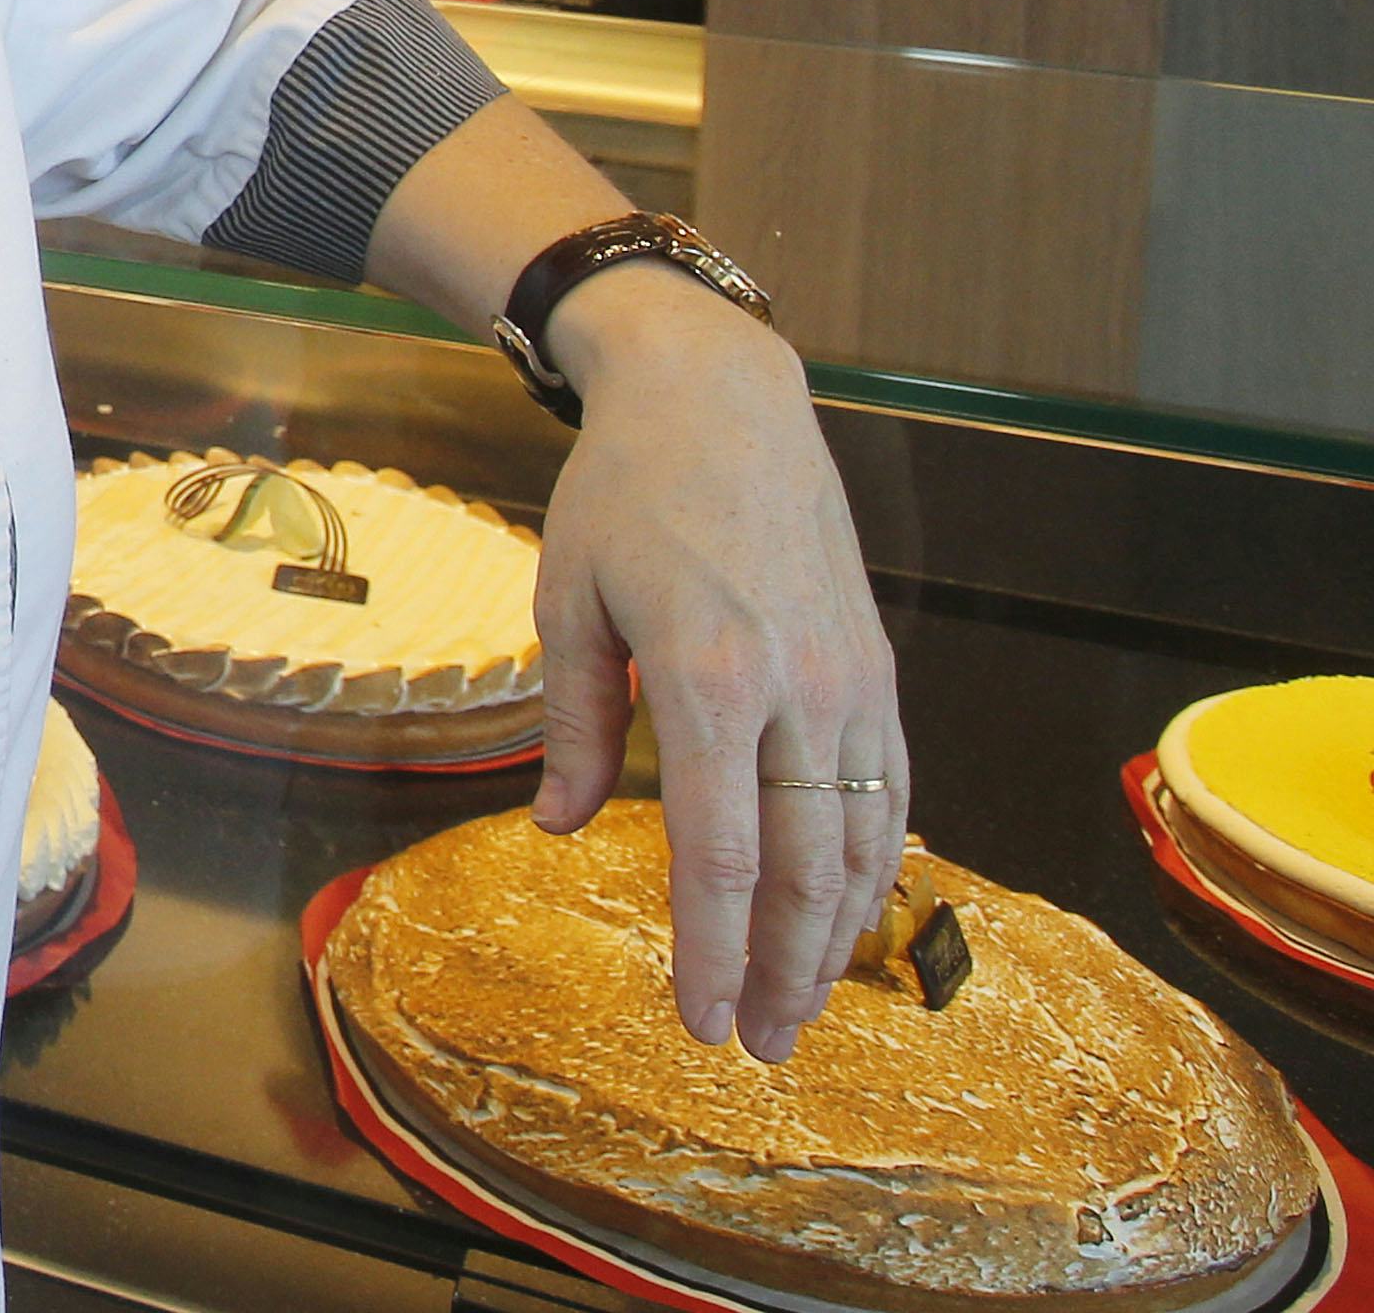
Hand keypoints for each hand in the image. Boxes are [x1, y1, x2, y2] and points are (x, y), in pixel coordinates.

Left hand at [526, 274, 903, 1062]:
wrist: (721, 401)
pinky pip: (889, 791)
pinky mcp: (877, 670)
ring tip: (803, 1005)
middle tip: (758, 1046)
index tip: (699, 1020)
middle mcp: (799, 689)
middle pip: (804, 868)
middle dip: (782, 971)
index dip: (711, 948)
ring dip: (837, 936)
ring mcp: (852, 681)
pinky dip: (875, 865)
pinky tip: (851, 913)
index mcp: (710, 677)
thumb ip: (572, 723)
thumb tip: (558, 827)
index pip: (719, 852)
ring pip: (862, 842)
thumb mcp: (569, 599)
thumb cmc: (624, 494)